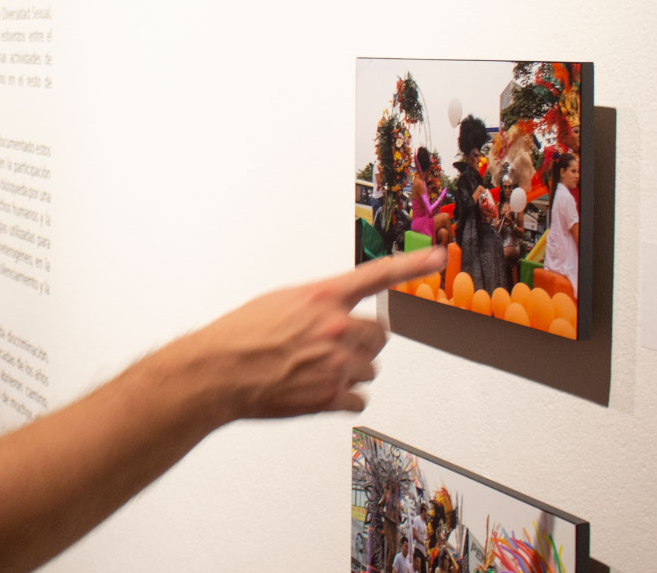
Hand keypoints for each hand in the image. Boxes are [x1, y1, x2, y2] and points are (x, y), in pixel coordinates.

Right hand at [182, 248, 445, 420]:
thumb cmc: (239, 335)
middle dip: (362, 342)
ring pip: (369, 369)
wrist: (218, 372)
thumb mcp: (279, 301)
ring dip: (350, 371)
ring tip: (315, 370)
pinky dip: (343, 398)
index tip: (438, 256)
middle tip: (333, 347)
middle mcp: (335, 327)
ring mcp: (336, 363)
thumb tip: (334, 311)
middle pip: (379, 336)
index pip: (377, 275)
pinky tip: (317, 391)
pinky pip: (358, 399)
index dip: (413, 265)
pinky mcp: (329, 397)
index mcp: (322, 297)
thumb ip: (316, 304)